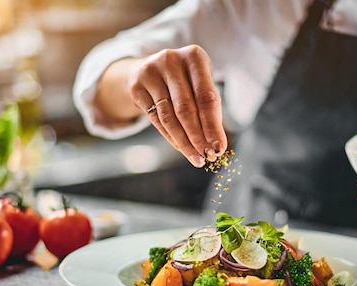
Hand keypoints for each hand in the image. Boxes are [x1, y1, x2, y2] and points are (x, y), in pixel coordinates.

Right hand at [129, 45, 226, 166]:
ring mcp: (150, 72)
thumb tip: (215, 144)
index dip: (213, 125)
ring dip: (184, 142)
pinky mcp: (136, 87)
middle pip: (186, 108)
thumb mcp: (201, 84)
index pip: (206, 97)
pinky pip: (156, 120)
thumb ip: (209, 109)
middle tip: (206, 156)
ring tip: (196, 158)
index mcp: (194, 56)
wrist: (151, 68)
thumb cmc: (186, 80)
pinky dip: (171, 137)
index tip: (219, 147)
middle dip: (198, 137)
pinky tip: (181, 147)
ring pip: (169, 117)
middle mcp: (171, 60)